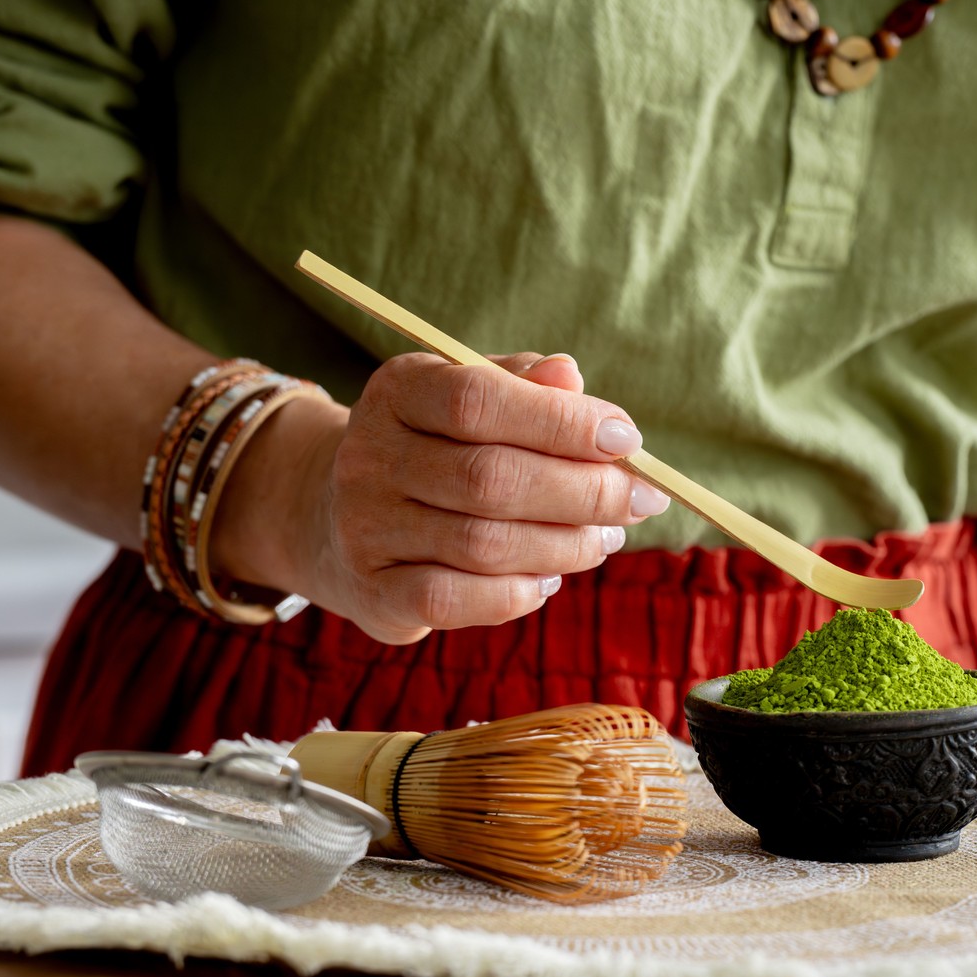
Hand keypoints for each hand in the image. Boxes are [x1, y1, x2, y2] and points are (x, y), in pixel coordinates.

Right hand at [220, 352, 667, 643]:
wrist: (335, 517)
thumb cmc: (435, 447)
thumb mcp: (471, 397)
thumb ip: (524, 385)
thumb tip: (571, 377)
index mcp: (397, 390)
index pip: (479, 399)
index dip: (562, 421)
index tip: (627, 438)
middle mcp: (369, 455)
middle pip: (491, 478)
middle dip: (584, 492)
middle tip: (641, 500)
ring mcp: (365, 528)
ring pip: (484, 545)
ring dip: (565, 545)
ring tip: (604, 538)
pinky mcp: (374, 593)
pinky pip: (457, 600)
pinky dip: (518, 593)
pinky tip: (551, 578)